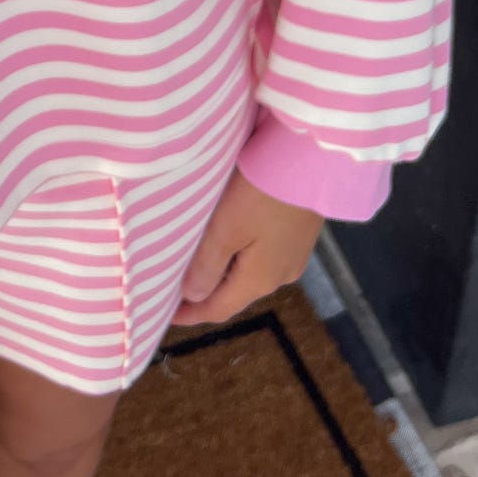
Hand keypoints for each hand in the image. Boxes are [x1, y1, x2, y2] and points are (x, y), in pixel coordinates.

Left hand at [172, 167, 323, 326]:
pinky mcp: (299, 237)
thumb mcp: (226, 228)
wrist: (312, 161)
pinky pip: (262, 258)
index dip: (192, 314)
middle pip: (236, 293)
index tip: (165, 315)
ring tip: (195, 265)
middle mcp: (281, 276)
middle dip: (206, 294)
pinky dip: (240, 257)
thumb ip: (207, 265)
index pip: (220, 309)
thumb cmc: (262, 192)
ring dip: (223, 274)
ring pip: (250, 275)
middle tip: (175, 288)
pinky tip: (227, 243)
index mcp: (260, 280)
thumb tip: (193, 297)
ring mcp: (294, 257)